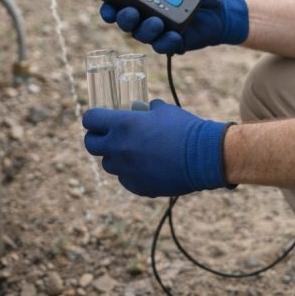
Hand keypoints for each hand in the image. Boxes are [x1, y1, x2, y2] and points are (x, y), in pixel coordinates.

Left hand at [83, 99, 232, 196]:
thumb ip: (147, 110)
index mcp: (123, 125)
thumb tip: (141, 109)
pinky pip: (125, 178)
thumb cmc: (185, 129)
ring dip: (115, 156)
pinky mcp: (137, 186)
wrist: (204, 157)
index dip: (93, 117)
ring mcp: (126, 170)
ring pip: (108, 164)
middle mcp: (119, 148)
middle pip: (91, 145)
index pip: (90, 119)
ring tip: (131, 151)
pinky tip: (146, 166)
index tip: (98, 117)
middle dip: (96, 138)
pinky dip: (130, 172)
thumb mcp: (164, 110)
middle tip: (106, 135)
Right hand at [96, 0, 247, 53]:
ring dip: (143, 28)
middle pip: (121, 19)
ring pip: (138, 34)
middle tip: (126, 10)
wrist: (221, 11)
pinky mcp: (170, 43)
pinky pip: (162, 46)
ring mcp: (156, 30)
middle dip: (119, 16)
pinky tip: (172, 34)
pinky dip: (165, 41)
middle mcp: (144, 14)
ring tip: (156, 21)